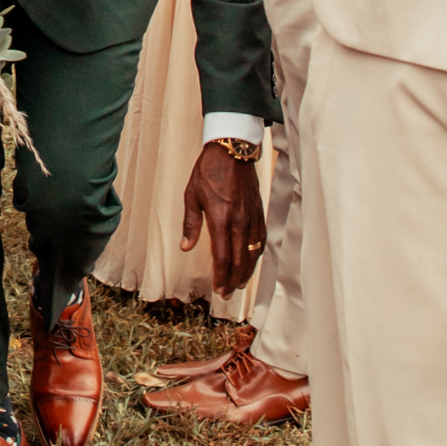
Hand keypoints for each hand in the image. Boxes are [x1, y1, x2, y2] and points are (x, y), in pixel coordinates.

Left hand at [180, 142, 267, 296]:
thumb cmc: (208, 172)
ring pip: (252, 252)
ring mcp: (252, 218)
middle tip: (227, 294)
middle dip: (233, 279)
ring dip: (247, 271)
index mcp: (221, 219)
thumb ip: (191, 224)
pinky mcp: (259, 212)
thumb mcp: (191, 196)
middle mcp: (239, 222)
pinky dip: (257, 254)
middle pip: (239, 259)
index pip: (222, 256)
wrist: (232, 151)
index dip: (221, 276)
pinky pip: (260, 239)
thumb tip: (185, 247)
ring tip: (239, 284)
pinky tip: (252, 261)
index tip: (219, 290)